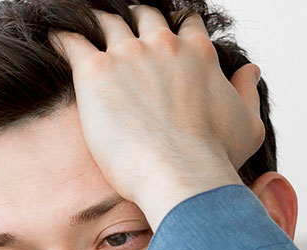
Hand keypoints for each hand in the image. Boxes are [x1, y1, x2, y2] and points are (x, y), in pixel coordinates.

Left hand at [49, 5, 263, 228]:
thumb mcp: (248, 125)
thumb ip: (248, 92)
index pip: (184, 25)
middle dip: (133, 19)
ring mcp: (128, 54)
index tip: (161, 40)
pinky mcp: (96, 70)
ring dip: (96, 22)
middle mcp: (164, 44)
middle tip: (119, 31)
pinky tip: (56, 40)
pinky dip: (63, 38)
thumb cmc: (215, 160)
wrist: (182, 176)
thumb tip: (251, 71)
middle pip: (143, 15)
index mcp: (198, 53)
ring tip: (84, 29)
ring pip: (106, 21)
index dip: (172, 29)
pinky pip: (72, 40)